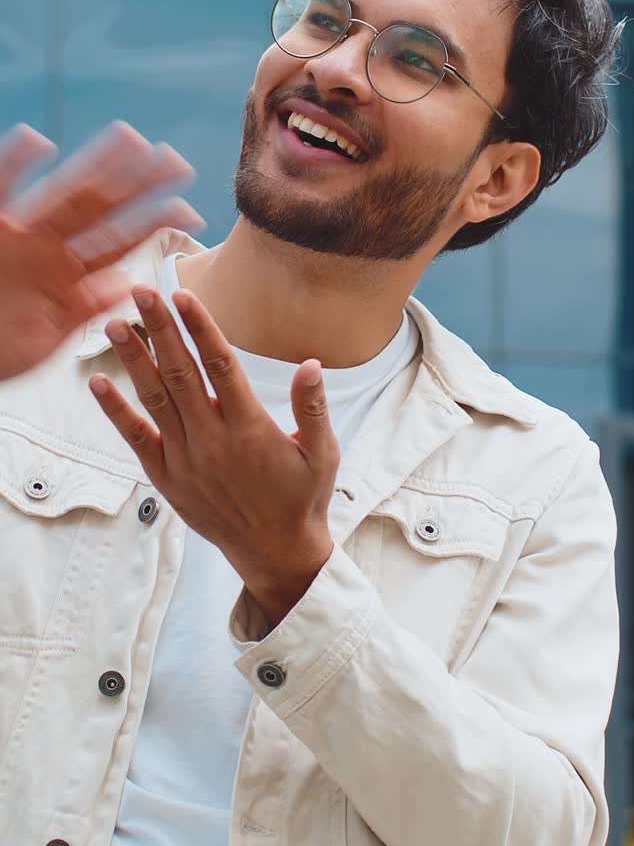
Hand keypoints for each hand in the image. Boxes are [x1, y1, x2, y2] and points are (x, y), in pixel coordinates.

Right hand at [0, 122, 204, 380]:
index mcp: (68, 277)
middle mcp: (49, 250)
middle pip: (102, 209)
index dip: (153, 225)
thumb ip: (84, 311)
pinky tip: (36, 141)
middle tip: (175, 161)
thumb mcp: (45, 342)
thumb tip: (127, 285)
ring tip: (130, 137)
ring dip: (95, 164)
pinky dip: (15, 165)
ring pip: (63, 192)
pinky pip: (1, 190)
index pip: (119, 244)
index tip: (189, 210)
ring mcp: (20, 237)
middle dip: (137, 185)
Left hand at [89, 285, 338, 625]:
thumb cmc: (302, 498)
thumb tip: (312, 365)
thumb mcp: (322, 453)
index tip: (184, 295)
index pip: (221, 365)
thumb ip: (313, 408)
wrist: (276, 553)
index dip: (201, 327)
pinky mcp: (167, 478)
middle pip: (181, 373)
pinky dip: (116, 411)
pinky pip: (136, 439)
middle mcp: (213, 440)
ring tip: (116, 324)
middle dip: (160, 329)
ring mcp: (186, 460)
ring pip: (154, 400)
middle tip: (141, 291)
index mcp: (250, 428)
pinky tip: (98, 382)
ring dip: (133, 360)